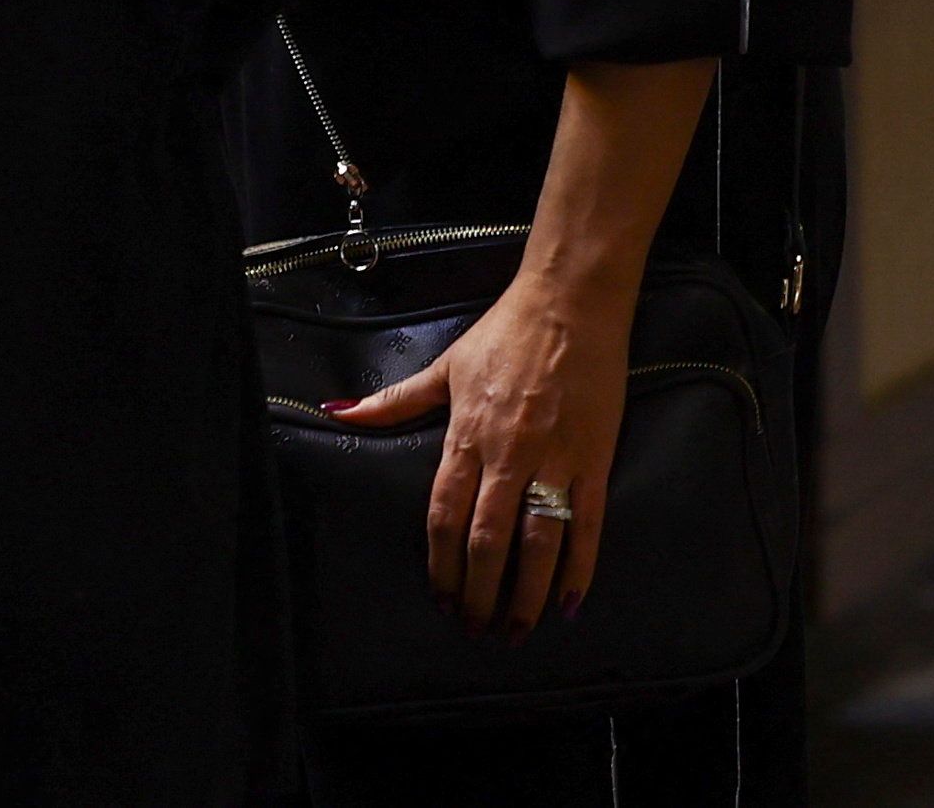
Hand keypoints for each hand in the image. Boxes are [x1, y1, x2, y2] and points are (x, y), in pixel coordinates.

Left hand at [328, 263, 632, 635]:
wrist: (569, 304)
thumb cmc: (504, 333)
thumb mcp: (443, 366)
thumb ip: (395, 401)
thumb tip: (338, 412)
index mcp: (465, 436)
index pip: (445, 515)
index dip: (441, 563)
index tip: (440, 597)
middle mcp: (506, 456)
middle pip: (487, 540)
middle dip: (478, 591)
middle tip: (475, 628)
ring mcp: (553, 461)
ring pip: (537, 543)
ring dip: (524, 594)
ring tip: (515, 630)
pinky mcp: (594, 461)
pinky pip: (587, 527)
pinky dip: (579, 569)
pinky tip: (569, 604)